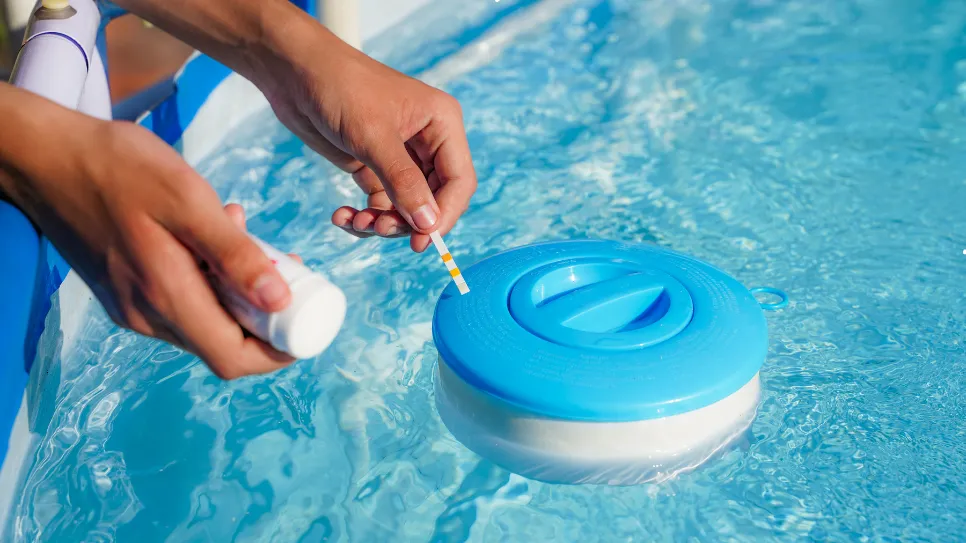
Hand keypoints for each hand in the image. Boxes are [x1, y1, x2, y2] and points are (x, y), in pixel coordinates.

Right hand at [0, 93, 296, 378]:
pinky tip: (211, 236)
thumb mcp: (187, 201)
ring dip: (236, 292)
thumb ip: (233, 255)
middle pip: (222, 344)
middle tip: (285, 268)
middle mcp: (148, 317)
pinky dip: (208, 280)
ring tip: (246, 237)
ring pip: (203, 321)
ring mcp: (133, 308)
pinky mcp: (124, 293)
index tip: (304, 321)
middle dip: (264, 316)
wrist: (45, 157)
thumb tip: (280, 300)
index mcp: (166, 298)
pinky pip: (180, 301)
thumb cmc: (118, 168)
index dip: (277, 352)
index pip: (233, 358)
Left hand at [108, 0, 476, 251]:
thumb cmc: (331, 81)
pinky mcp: (370, 163)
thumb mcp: (368, 135)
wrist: (282, 63)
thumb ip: (402, 182)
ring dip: (382, 224)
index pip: (460, 183)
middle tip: (375, 231)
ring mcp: (397, 153)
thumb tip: (427, 228)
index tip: (418, 242)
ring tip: (353, 223)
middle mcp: (424, 139)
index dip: (444, 218)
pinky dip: (366, 218)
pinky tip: (344, 214)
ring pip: (406, 209)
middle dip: (406, 223)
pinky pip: (380, 205)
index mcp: (440, 123)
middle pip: (435, 201)